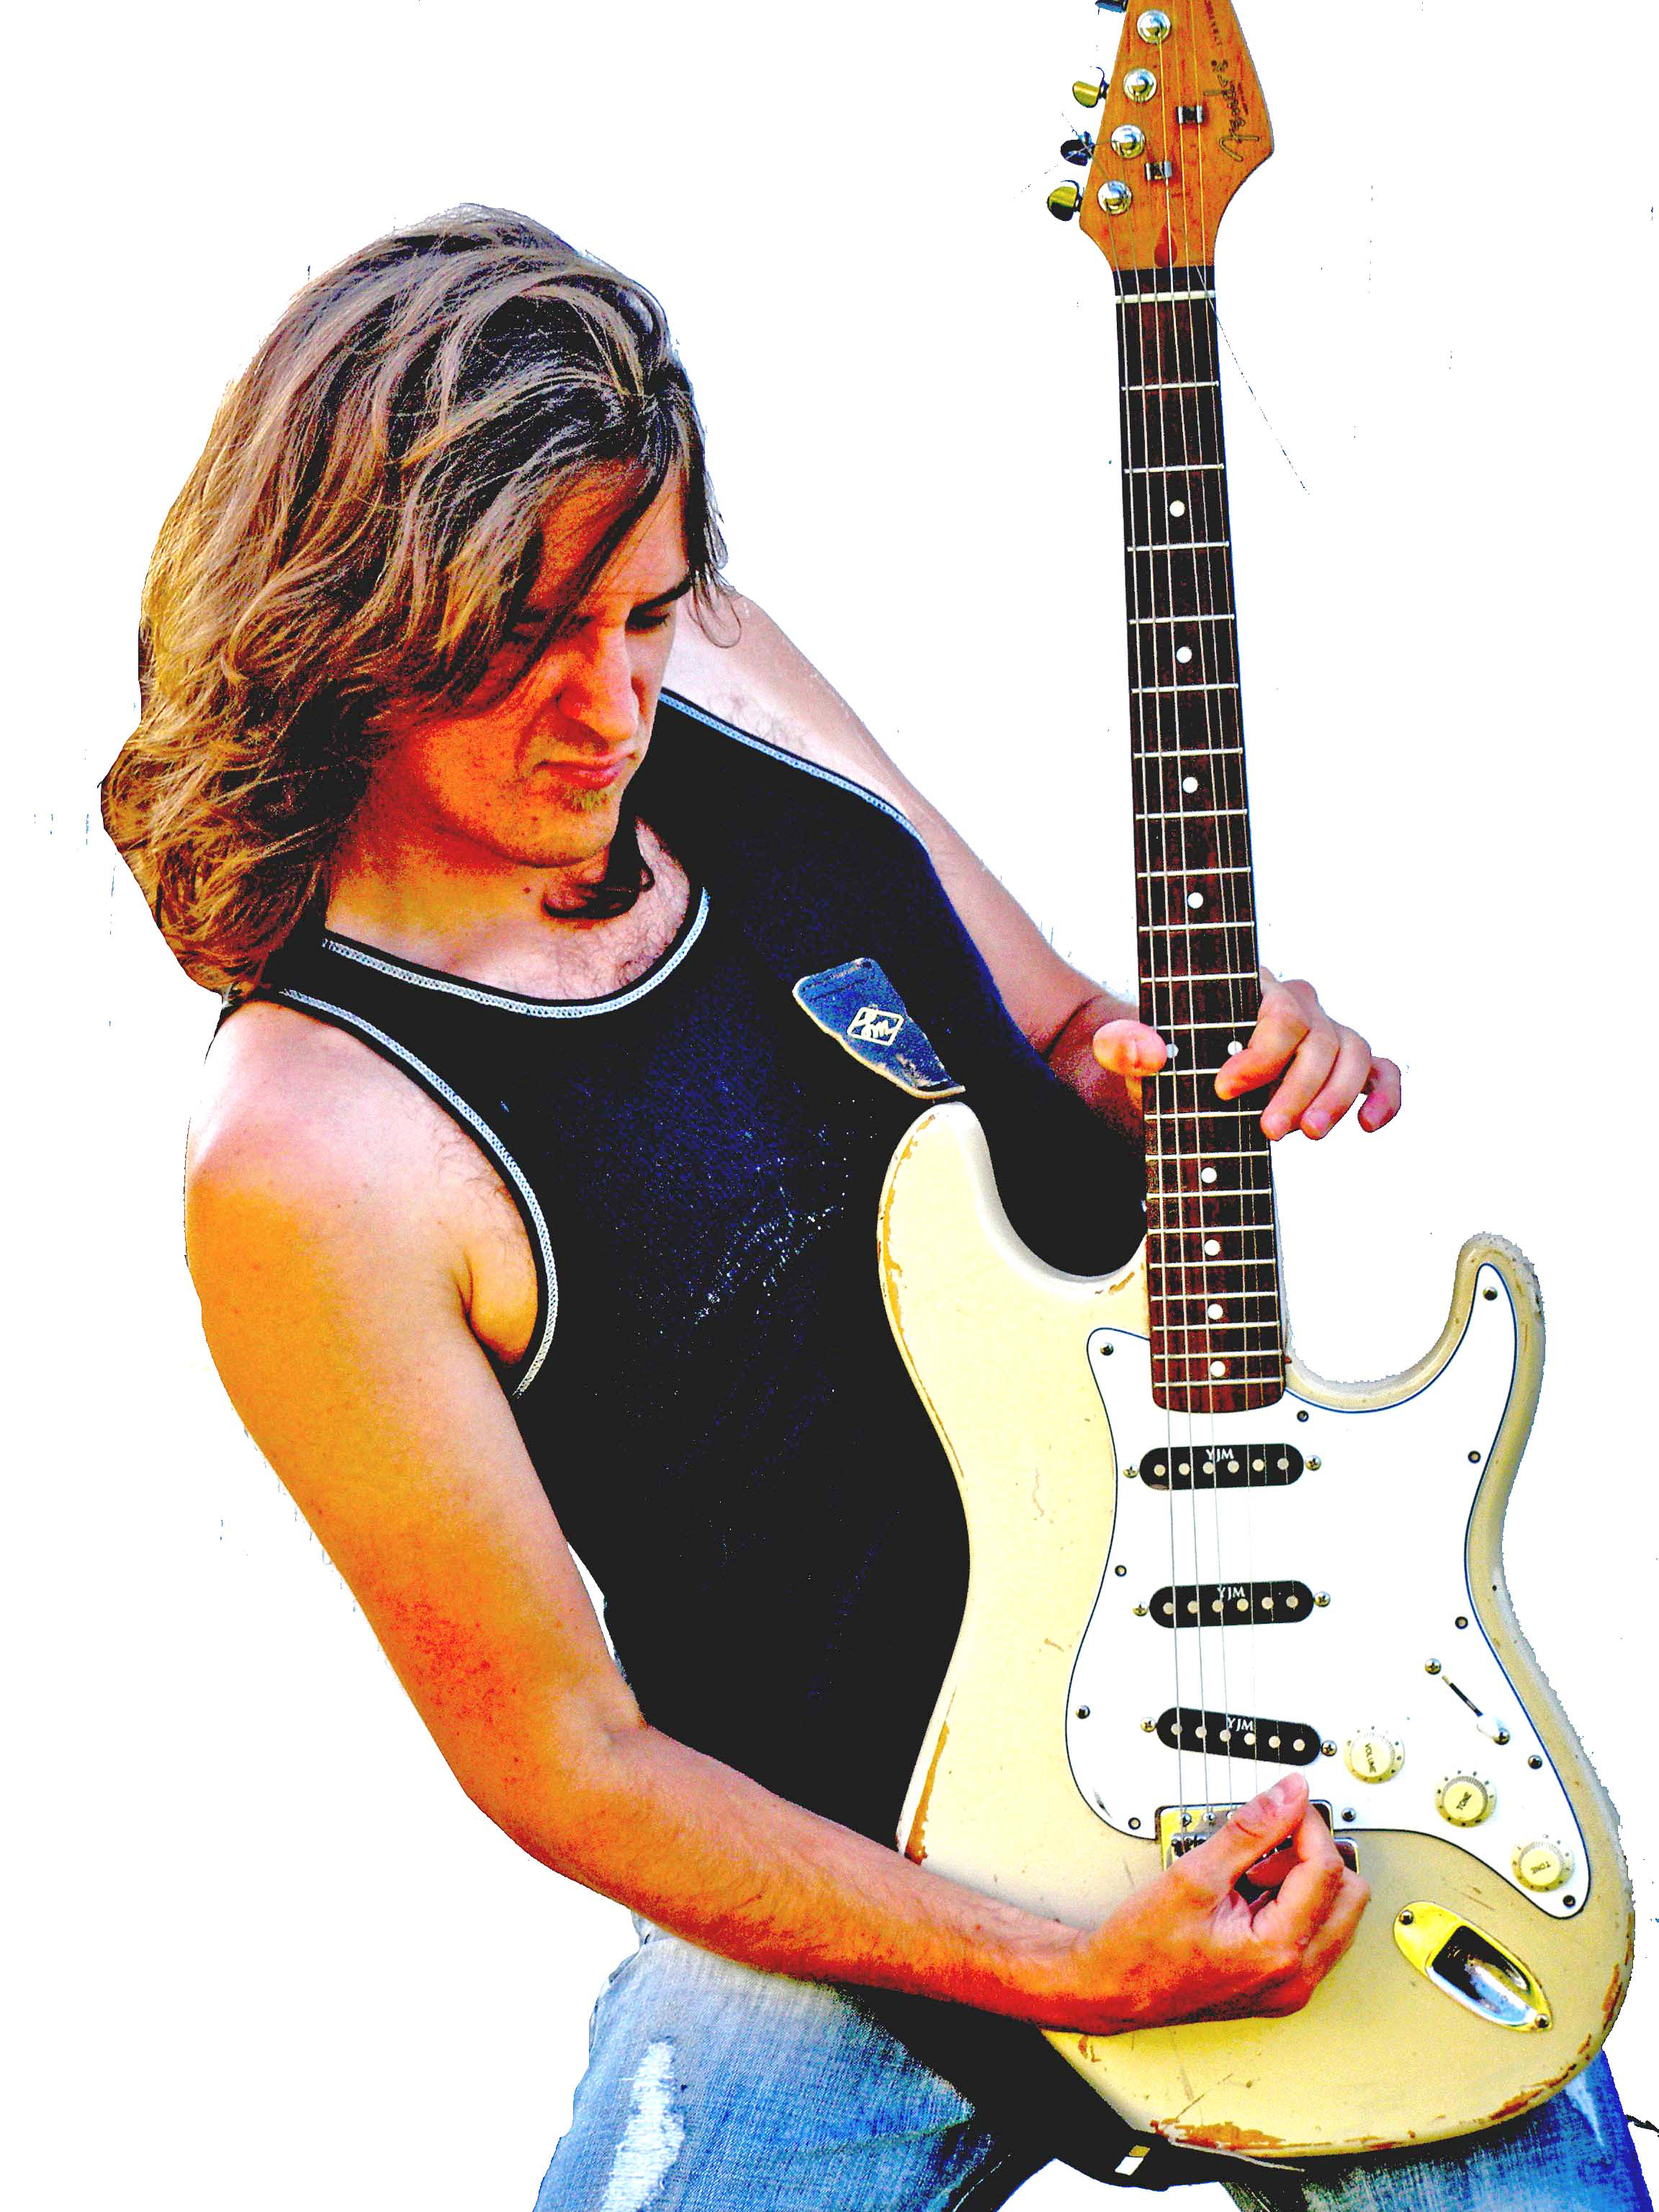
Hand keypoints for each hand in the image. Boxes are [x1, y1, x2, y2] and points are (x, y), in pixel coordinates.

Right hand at [1058, 1775, 1369, 2032]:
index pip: (1325, 1871)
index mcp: (1278, 1952)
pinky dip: (1295, 1907)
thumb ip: (1249, 1831)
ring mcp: (1291, 1988)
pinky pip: (1314, 1937)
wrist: (1113, 1990)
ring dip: (1307, 1884)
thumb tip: (1289, 1796)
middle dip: (1316, 1858)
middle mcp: (1296, 1979)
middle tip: (1273, 1842)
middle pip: (1349, 1897)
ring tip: (1254, 1872)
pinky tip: (1252, 1896)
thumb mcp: (1194, 1875)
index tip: (1288, 1804)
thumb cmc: (1142, 1948)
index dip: (1309, 1826)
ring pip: (1336, 1917)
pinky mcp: (1282, 1988)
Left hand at [1091, 973, 1401, 1140]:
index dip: (1261, 1055)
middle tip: (1267, 1131)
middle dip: (1298, 1089)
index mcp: (1250, 988)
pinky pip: (1381, 1072)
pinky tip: (1370, 1124)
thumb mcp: (1126, 1052)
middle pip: (1320, 1039)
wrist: (1174, 1079)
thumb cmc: (1157, 1057)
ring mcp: (1324, 1034)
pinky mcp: (1342, 1069)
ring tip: (1306, 1136)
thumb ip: (1125, 1045)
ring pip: (1354, 1054)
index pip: (1279, 1014)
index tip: (1224, 1090)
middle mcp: (1296, 1005)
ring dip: (1335, 1099)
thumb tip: (1149, 1051)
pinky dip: (1385, 1095)